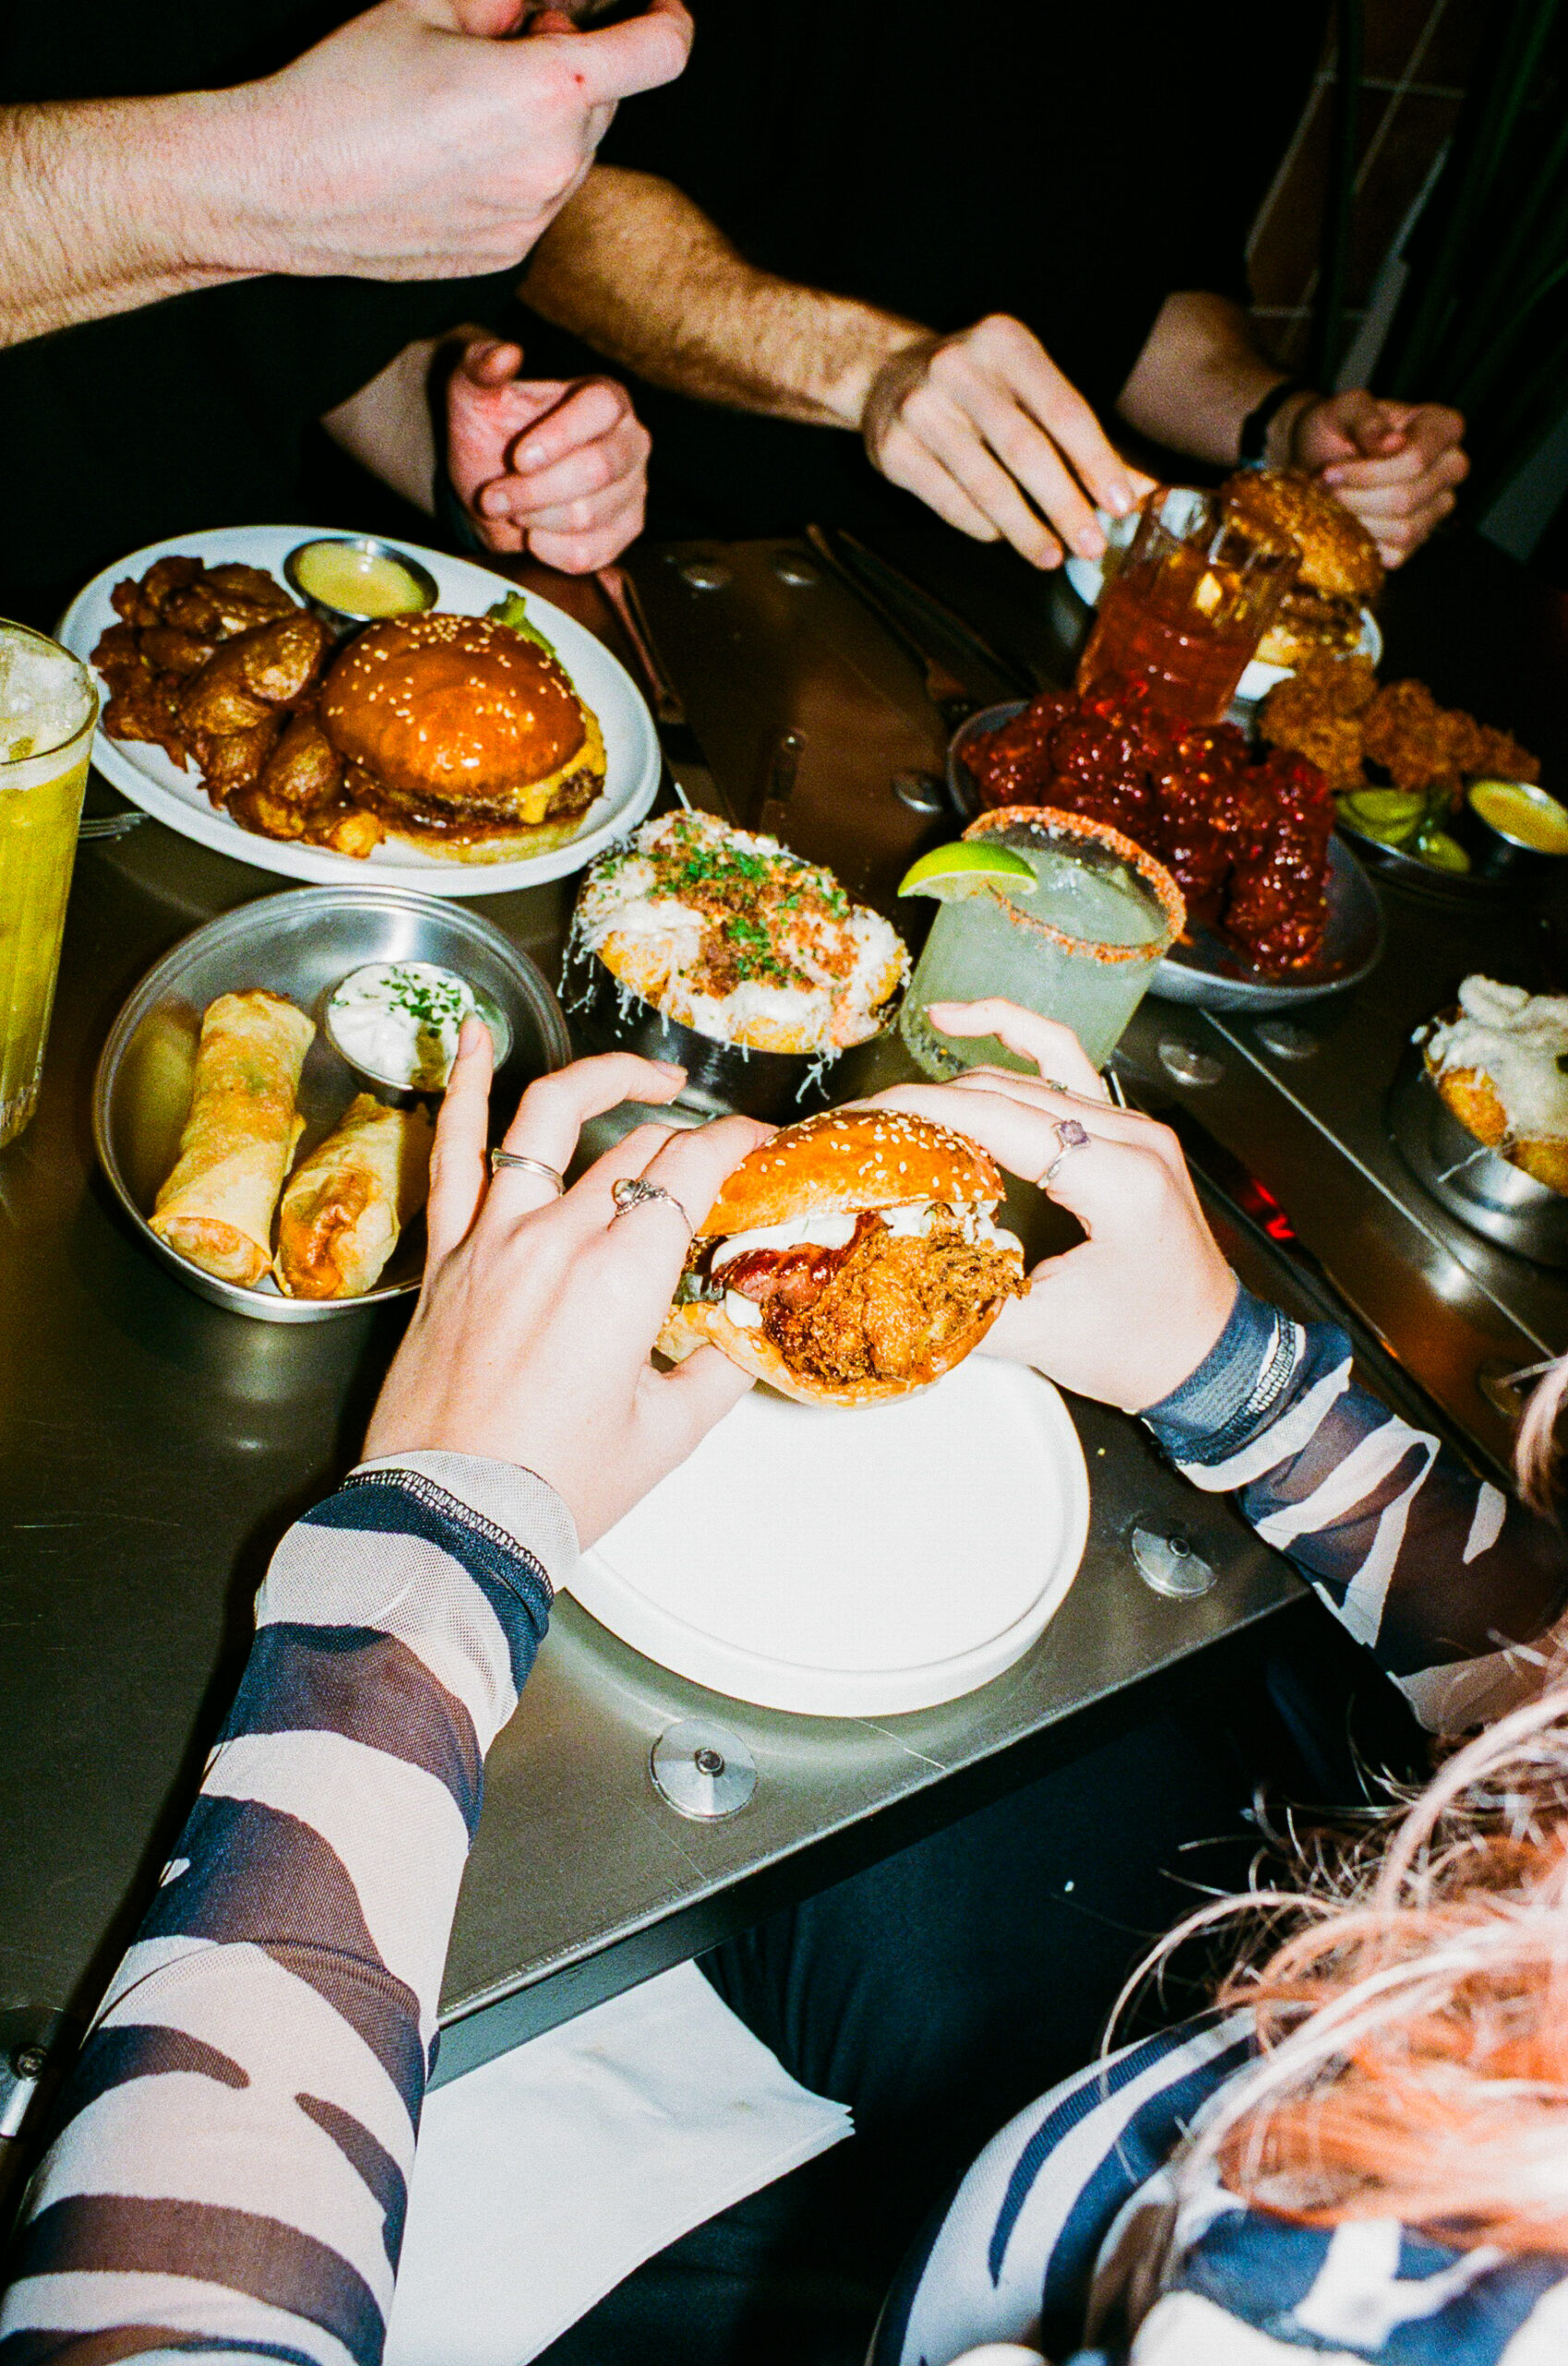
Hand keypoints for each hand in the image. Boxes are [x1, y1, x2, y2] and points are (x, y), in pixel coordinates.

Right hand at [221, 0, 692, 281]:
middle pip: (608, 98)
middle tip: (501, 45)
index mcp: (548, 91)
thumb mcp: (428, 4)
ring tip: (467, 105)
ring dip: (547, 118)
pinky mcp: (509, 254)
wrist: (284, 188)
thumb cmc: (347, 85)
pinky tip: (456, 153)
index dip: (666, 16)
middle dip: (574, 62)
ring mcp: (534, 218)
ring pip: (576, 151)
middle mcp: (556, 165)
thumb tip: (547, 3)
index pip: (662, 51)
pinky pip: (542, 195)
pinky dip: (522, 165)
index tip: (653, 6)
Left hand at [364, 1025, 768, 1543]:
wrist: (451, 1520)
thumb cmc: (555, 1488)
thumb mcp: (666, 1435)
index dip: (738, 1141)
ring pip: (549, 1120)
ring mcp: (494, 1237)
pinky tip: (477, 1036)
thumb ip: (714, 1371)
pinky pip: (454, 1152)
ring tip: (643, 1076)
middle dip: (689, 1139)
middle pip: (637, 1148)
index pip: (693, 1167)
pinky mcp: (447, 1254)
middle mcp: (558, 1236)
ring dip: (602, 1079)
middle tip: (717, 1158)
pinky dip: (468, 1088)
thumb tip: (738, 1338)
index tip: (762, 1143)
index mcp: (623, 1274)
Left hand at [446, 337, 649, 567]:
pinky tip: (532, 533)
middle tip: (493, 496)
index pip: (601, 409)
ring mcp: (633, 490)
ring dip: (534, 518)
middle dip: (534, 490)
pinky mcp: (624, 532)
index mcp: (606, 398)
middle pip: (597, 469)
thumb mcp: (474, 392)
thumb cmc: (492, 432)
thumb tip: (503, 354)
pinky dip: (548, 550)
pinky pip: (590, 554)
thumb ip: (481, 366)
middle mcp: (630, 442)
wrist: (495, 485)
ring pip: (589, 516)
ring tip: (510, 508)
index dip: (560, 436)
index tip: (518, 458)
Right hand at [861, 316, 1150, 567]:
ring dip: (1026, 530)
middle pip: (1026, 451)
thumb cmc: (976, 385)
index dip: (1097, 462)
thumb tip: (1139, 493)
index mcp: (1006, 343)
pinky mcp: (893, 449)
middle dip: (1065, 505)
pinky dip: (983, 526)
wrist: (883, 372)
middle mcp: (960, 369)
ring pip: (987, 486)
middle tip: (1091, 545)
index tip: (1121, 505)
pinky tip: (1003, 535)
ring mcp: (921, 409)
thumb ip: (1079, 438)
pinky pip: (951, 502)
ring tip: (1052, 555)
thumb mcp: (1027, 387)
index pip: (1064, 410)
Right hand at [864, 1001, 1235, 1410]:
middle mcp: (1132, 1137)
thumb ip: (962, 1303)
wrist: (1209, 1359)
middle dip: (930, 1097)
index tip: (866, 1117)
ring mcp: (1134, 1128)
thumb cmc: (1147, 1349)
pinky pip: (1067, 1066)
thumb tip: (887, 1273)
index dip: (924, 1109)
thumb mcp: (1046, 1335)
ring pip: (1032, 1072)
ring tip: (905, 1078)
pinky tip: (969, 1023)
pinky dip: (1017, 1040)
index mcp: (1118, 1179)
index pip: (1001, 1118)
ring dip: (965, 1072)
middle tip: (866, 1123)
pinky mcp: (1128, 1134)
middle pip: (1009, 1089)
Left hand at [1291, 391, 1467, 568]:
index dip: (1367, 473)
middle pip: (1406, 498)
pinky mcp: (1418, 539)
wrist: (1316, 457)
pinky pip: (1396, 554)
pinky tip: (1343, 523)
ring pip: (1403, 530)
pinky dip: (1363, 543)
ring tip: (1328, 503)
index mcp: (1442, 427)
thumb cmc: (1335, 427)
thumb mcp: (1343, 410)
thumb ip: (1365, 419)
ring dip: (1355, 521)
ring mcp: (1438, 506)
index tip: (1328, 471)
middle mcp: (1451, 467)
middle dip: (1354, 497)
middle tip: (1321, 488)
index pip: (1416, 461)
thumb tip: (1394, 442)